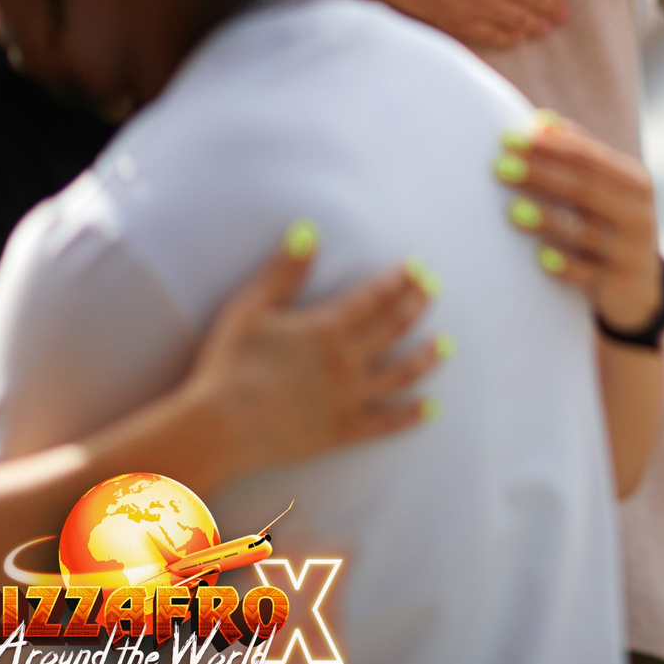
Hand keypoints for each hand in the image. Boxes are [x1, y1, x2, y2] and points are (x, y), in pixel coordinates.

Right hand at [186, 226, 442, 481]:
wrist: (217, 427)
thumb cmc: (228, 365)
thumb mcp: (250, 309)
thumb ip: (283, 272)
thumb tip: (308, 232)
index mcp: (326, 328)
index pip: (374, 297)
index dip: (399, 280)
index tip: (418, 267)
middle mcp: (346, 360)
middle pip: (394, 328)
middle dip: (417, 305)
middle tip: (434, 289)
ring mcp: (348, 397)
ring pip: (402, 373)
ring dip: (427, 357)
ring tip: (446, 344)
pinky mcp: (342, 431)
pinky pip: (386, 422)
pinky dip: (411, 415)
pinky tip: (431, 407)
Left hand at [495, 112, 663, 334]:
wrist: (638, 287)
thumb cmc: (608, 224)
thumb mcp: (604, 188)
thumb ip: (578, 154)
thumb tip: (540, 120)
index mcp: (634, 182)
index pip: (590, 156)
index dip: (552, 146)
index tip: (510, 138)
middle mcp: (638, 213)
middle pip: (586, 190)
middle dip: (542, 176)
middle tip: (500, 167)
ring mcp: (630, 251)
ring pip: (586, 233)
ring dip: (548, 221)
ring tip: (512, 211)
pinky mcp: (618, 285)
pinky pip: (588, 276)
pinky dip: (565, 267)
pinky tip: (540, 258)